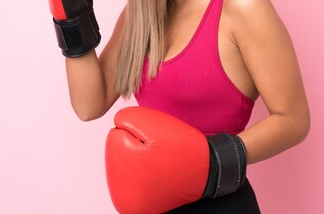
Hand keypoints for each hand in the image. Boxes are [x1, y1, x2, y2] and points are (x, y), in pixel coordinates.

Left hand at [105, 106, 246, 213]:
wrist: (208, 170)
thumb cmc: (183, 148)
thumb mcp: (151, 123)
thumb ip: (125, 119)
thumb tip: (116, 124)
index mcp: (120, 180)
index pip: (115, 136)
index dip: (137, 131)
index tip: (156, 140)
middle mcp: (123, 199)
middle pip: (117, 152)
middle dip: (136, 144)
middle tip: (159, 151)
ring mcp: (131, 204)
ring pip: (125, 161)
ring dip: (140, 156)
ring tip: (161, 159)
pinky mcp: (142, 203)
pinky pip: (135, 173)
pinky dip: (145, 167)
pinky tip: (160, 168)